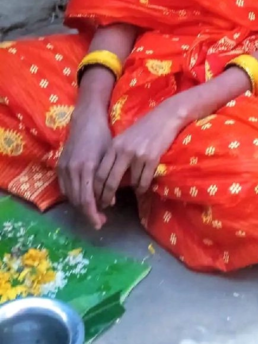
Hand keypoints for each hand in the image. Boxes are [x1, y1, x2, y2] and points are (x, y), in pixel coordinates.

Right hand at [58, 102, 112, 229]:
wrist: (86, 120)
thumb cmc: (103, 136)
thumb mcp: (110, 157)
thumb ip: (109, 179)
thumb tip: (110, 201)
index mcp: (87, 167)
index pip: (87, 200)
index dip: (93, 214)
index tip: (101, 223)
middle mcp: (73, 170)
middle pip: (77, 201)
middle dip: (88, 213)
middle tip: (100, 220)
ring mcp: (64, 168)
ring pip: (70, 196)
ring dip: (80, 206)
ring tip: (93, 211)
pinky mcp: (59, 166)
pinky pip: (64, 188)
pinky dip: (73, 196)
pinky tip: (83, 197)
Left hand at [94, 102, 180, 207]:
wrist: (166, 117)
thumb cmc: (145, 127)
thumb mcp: (125, 138)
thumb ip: (116, 154)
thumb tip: (107, 178)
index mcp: (114, 146)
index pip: (100, 172)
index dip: (97, 189)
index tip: (96, 198)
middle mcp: (123, 151)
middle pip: (110, 181)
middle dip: (107, 197)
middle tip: (107, 205)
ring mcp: (138, 155)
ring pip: (130, 183)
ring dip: (132, 189)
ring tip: (134, 190)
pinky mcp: (152, 158)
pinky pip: (144, 181)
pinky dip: (143, 186)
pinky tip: (144, 185)